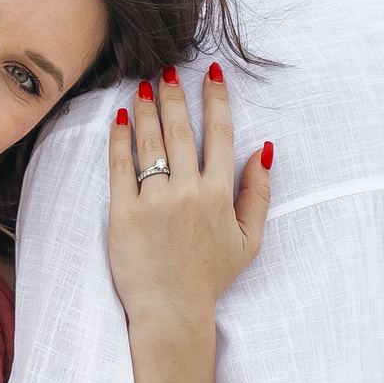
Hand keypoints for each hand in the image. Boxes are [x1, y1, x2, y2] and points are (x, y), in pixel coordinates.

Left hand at [107, 63, 269, 330]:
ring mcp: (155, 201)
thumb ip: (259, 193)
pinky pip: (121, 166)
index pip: (221, 135)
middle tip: (167, 70)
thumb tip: (264, 150)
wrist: (172, 312)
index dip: (217, 100)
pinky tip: (119, 118)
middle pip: (182, 131)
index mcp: (221, 195)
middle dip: (176, 95)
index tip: (212, 73)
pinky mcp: (124, 213)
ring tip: (142, 85)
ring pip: (152, 142)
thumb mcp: (249, 240)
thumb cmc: (210, 277)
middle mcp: (189, 192)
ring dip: (148, 108)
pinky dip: (120, 138)